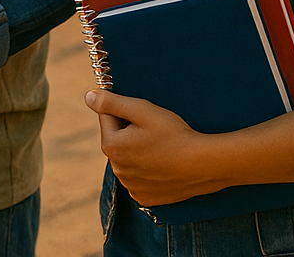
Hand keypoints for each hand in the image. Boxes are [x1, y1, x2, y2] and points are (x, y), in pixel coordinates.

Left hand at [86, 90, 225, 205]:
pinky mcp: (145, 197)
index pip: (108, 118)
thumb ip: (112, 102)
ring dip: (138, 152)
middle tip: (156, 132)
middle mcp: (116, 170)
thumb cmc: (174, 134)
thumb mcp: (143, 110)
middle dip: (130, 133)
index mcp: (111, 146)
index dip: (126, 112)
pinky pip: (140, 178)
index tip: (145, 117)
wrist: (204, 165)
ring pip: (129, 160)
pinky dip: (148, 171)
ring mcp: (130, 186)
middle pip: (118, 140)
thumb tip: (88, 96)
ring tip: (162, 149)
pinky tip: (164, 165)